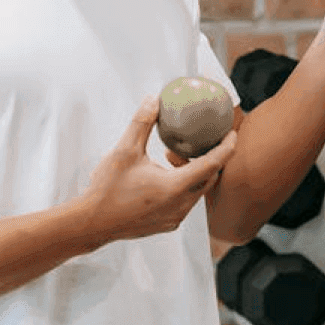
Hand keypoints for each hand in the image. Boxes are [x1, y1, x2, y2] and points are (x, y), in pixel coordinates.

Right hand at [79, 96, 237, 244]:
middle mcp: (181, 206)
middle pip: (209, 178)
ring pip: (197, 191)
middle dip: (211, 158)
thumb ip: (142, 123)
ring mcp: (175, 218)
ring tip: (175, 155)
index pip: (213, 164)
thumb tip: (153, 100)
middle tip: (206, 140)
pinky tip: (166, 175)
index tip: (232, 133)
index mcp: (175, 187)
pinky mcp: (168, 224)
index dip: (226, 147)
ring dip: (194, 172)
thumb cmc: (107, 189)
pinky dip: (184, 187)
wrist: (92, 223)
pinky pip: (186, 203)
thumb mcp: (124, 151)